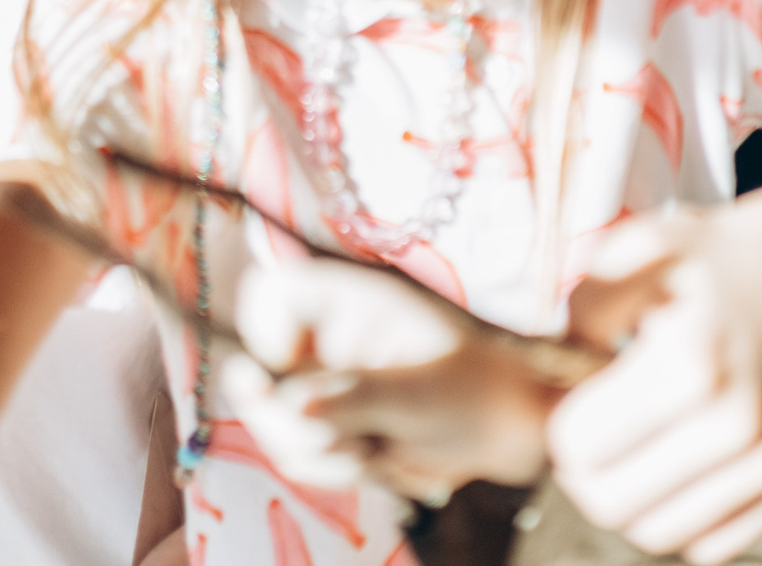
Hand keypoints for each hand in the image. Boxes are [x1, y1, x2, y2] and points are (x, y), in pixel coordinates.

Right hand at [226, 258, 558, 502]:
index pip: (274, 292)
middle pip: (257, 374)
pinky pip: (296, 451)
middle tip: (346, 447)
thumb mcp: (419, 393)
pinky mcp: (328, 423)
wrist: (505, 433)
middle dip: (292, 424)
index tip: (289, 365)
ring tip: (372, 457)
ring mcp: (324, 382)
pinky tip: (373, 465)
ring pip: (274, 423)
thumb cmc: (477, 392)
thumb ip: (355, 396)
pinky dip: (328, 469)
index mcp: (349, 303)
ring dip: (317, 455)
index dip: (266, 330)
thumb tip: (296, 405)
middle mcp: (327, 339)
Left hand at [548, 199, 761, 565]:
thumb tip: (562, 367)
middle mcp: (740, 422)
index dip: (558, 428)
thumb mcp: (634, 248)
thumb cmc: (703, 261)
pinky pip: (709, 542)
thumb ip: (583, 306)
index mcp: (690, 364)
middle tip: (588, 434)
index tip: (568, 401)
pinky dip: (680, 515)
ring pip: (658, 534)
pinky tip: (674, 463)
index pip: (581, 448)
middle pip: (613, 504)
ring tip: (629, 446)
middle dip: (583, 475)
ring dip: (629, 500)